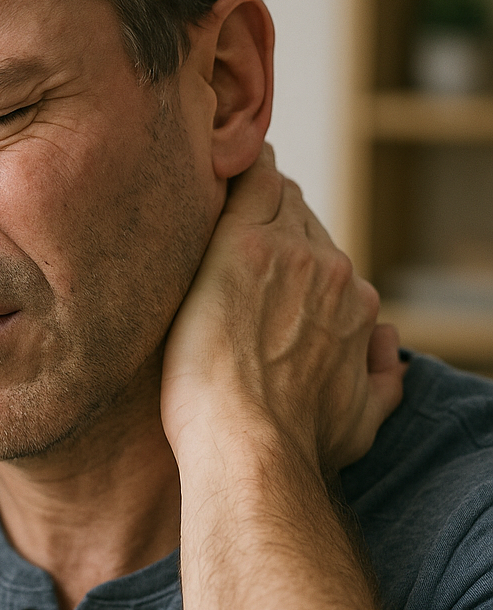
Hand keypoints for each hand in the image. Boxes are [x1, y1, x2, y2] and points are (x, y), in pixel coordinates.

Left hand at [161, 146, 404, 476]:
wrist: (251, 446)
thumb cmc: (295, 445)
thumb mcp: (360, 424)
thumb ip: (382, 383)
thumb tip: (392, 355)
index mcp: (358, 306)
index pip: (329, 261)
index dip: (297, 261)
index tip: (267, 271)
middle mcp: (333, 272)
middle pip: (302, 221)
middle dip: (274, 224)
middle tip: (233, 234)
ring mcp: (289, 252)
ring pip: (276, 196)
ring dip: (253, 196)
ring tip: (218, 194)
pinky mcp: (242, 244)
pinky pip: (250, 181)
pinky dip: (239, 169)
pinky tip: (217, 163)